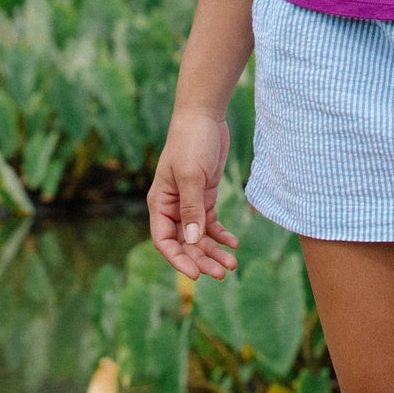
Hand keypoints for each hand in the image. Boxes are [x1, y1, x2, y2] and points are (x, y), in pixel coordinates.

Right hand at [147, 110, 239, 280]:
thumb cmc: (191, 142)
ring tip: (232, 264)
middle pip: (185, 243)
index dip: (179, 260)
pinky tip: (233, 243)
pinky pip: (211, 223)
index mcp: (160, 204)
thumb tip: (192, 240)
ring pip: (199, 236)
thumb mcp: (191, 176)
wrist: (204, 116)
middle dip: (202, 259)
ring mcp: (189, 203)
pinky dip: (221, 235)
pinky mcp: (205, 196)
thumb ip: (192, 209)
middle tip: (222, 273)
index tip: (196, 276)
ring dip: (214, 251)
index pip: (165, 242)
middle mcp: (172, 208)